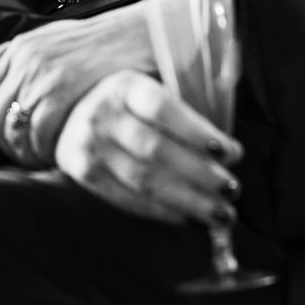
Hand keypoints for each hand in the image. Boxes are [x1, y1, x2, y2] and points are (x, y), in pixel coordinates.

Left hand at [0, 4, 156, 167]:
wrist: (137, 37)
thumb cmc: (98, 42)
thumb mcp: (51, 36)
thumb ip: (11, 52)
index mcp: (19, 48)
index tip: (9, 140)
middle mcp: (24, 61)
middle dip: (4, 144)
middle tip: (24, 157)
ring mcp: (40, 77)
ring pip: (12, 131)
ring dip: (23, 153)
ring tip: (40, 161)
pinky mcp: (60, 93)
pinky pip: (37, 136)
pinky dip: (43, 153)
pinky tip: (56, 158)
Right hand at [54, 69, 243, 223]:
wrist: (72, 116)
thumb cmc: (130, 106)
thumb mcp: (149, 89)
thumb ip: (185, 105)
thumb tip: (231, 131)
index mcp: (126, 86)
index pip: (162, 109)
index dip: (196, 132)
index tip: (228, 151)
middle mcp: (103, 114)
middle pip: (156, 149)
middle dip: (200, 173)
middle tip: (232, 189)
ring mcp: (89, 146)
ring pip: (144, 180)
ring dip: (186, 200)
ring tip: (219, 213)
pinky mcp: (83, 175)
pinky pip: (126, 199)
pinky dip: (159, 212)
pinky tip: (187, 218)